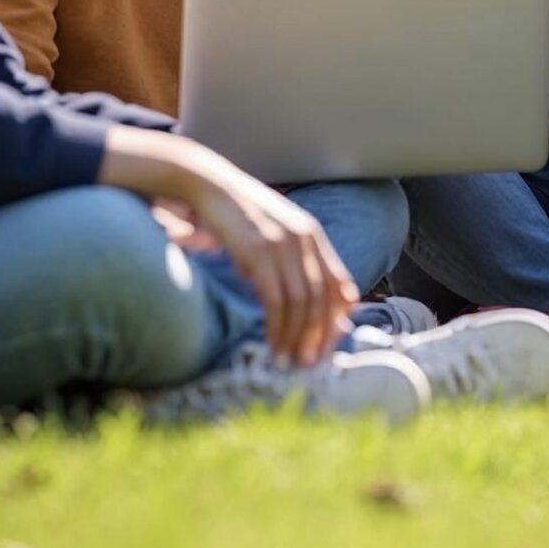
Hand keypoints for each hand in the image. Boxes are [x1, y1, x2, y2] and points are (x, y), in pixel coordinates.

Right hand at [101, 127, 357, 366]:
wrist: (209, 185)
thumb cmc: (239, 215)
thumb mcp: (276, 233)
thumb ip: (295, 259)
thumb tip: (307, 300)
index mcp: (313, 234)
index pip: (340, 285)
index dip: (337, 320)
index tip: (327, 347)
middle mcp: (305, 238)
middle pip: (322, 299)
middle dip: (318, 336)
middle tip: (308, 363)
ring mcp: (283, 244)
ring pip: (301, 303)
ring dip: (296, 337)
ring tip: (289, 360)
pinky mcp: (258, 252)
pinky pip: (276, 299)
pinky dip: (277, 328)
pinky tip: (272, 344)